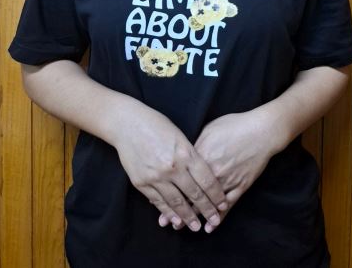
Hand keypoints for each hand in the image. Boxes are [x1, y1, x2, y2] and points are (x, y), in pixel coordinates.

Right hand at [112, 100, 227, 231]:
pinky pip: (158, 201)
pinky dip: (168, 212)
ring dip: (188, 217)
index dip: (216, 195)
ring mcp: (156, 176)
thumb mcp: (180, 136)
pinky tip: (175, 220)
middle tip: (215, 220)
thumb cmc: (156, 124)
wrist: (128, 124)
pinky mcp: (141, 182)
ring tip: (196, 226)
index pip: (206, 180)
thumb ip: (190, 155)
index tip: (223, 204)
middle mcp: (172, 167)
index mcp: (185, 153)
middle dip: (206, 209)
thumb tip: (202, 175)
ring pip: (176, 202)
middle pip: (194, 194)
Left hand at [160, 110, 275, 232]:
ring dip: (195, 216)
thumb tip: (183, 155)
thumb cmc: (234, 125)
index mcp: (202, 156)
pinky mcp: (241, 186)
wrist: (261, 131)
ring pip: (208, 203)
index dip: (170, 190)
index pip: (182, 178)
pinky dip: (219, 217)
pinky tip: (210, 227)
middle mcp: (212, 172)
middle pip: (192, 194)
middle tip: (168, 222)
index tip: (158, 201)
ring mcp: (227, 180)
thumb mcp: (210, 130)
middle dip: (179, 209)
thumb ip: (195, 146)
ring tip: (183, 226)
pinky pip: (228, 205)